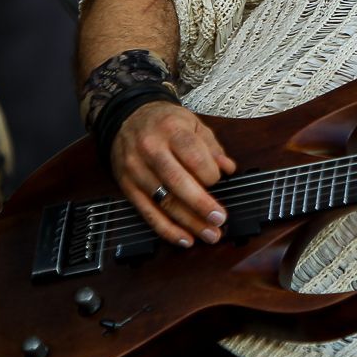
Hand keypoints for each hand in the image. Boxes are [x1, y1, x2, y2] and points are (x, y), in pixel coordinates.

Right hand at [111, 101, 236, 246]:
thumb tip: (229, 169)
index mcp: (171, 130)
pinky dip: (166, 229)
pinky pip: (147, 213)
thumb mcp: (192, 123)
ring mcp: (136, 170)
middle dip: (201, 204)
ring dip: (188, 222)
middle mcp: (151, 150)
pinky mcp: (127, 187)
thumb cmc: (165, 122)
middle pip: (178, 181)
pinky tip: (184, 239)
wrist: (127, 118)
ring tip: (210, 235)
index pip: (194, 156)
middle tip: (220, 219)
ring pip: (164, 201)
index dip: (210, 174)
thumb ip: (212, 147)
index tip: (220, 181)